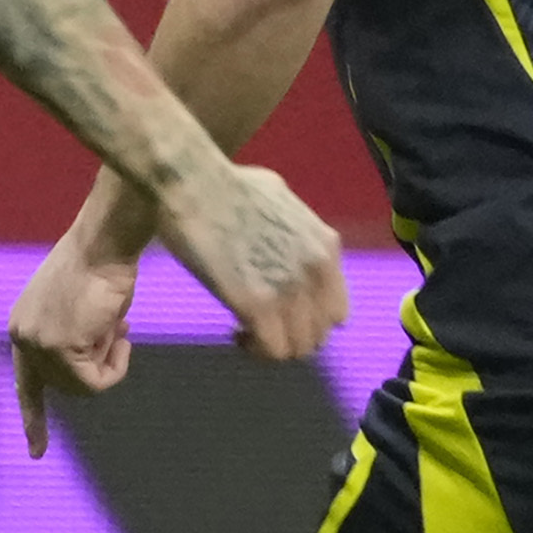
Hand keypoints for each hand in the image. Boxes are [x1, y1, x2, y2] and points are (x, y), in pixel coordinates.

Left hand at [8, 216, 141, 458]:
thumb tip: (92, 365)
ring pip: (82, 387)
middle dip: (98, 364)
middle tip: (116, 330)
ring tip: (115, 324)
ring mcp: (36, 344)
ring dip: (109, 361)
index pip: (26, 382)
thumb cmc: (104, 266)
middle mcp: (21, 337)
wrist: (105, 242)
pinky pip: (96, 383)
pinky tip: (122, 335)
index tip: (36, 453)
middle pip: (66, 386)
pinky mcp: (57, 349)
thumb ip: (78, 341)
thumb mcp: (82, 310)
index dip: (34, 418)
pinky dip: (115, 368)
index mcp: (22, 325)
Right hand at [149, 157, 347, 363]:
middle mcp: (316, 273)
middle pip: (318, 335)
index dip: (308, 319)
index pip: (336, 311)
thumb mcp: (284, 201)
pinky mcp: (256, 305)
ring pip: (296, 348)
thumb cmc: (230, 184)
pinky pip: (270, 349)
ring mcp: (288, 291)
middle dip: (290, 336)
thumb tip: (284, 240)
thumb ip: (296, 231)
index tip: (282, 312)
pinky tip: (235, 330)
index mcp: (326, 248)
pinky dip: (254, 348)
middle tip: (262, 326)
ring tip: (247, 330)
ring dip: (272, 346)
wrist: (195, 184)